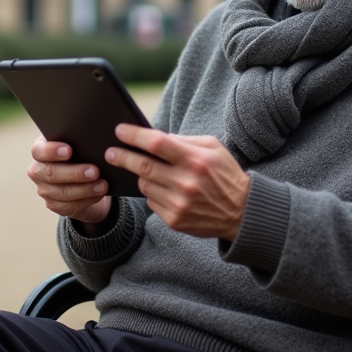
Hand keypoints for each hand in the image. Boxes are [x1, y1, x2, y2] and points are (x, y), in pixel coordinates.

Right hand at [28, 136, 111, 225]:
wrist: (83, 177)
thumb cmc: (80, 153)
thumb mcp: (78, 144)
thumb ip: (78, 141)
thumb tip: (93, 141)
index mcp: (41, 150)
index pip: (38, 150)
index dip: (51, 151)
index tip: (69, 151)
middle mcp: (38, 170)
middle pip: (51, 173)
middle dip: (74, 173)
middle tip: (95, 171)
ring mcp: (44, 189)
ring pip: (62, 192)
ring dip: (85, 189)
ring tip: (103, 185)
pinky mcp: (54, 204)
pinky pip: (70, 205)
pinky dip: (87, 199)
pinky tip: (99, 194)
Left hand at [106, 125, 249, 240]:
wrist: (241, 212)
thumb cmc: (225, 174)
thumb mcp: (213, 148)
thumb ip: (184, 141)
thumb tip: (154, 138)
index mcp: (195, 160)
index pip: (157, 144)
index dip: (134, 136)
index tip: (119, 131)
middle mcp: (186, 182)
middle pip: (143, 166)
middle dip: (122, 157)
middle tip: (110, 152)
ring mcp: (179, 204)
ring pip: (145, 185)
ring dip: (141, 176)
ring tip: (147, 171)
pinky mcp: (175, 220)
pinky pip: (151, 202)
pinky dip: (153, 193)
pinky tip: (164, 190)